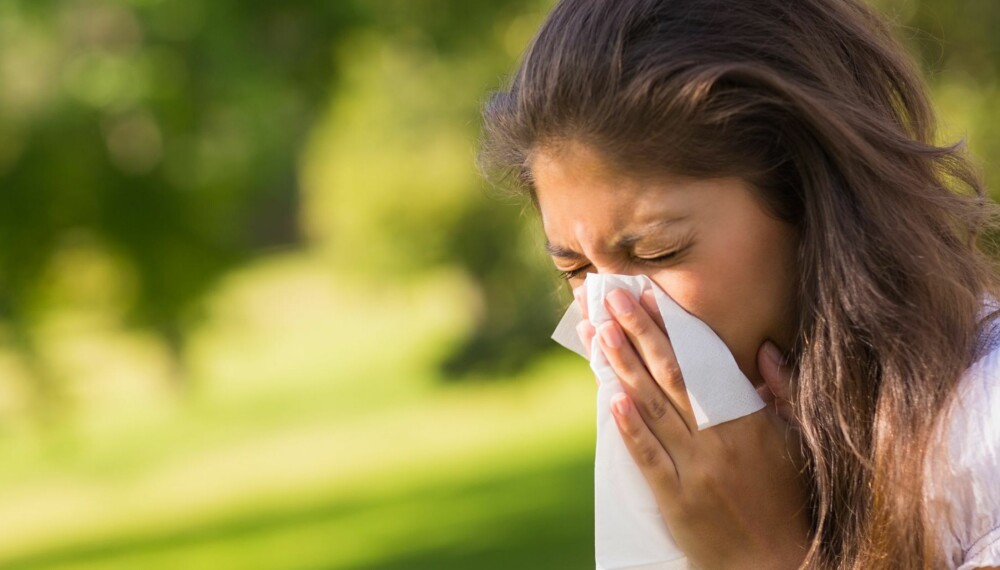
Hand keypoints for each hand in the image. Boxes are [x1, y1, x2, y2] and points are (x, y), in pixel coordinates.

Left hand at [576, 286, 809, 569]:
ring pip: (653, 408)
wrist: (773, 563)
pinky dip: (630, 428)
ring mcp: (696, 470)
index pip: (704, 363)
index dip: (673, 328)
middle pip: (671, 375)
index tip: (649, 297)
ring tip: (599, 331)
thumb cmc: (785, 498)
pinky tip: (611, 398)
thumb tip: (765, 350)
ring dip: (624, 366)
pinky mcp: (677, 500)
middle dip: (638, 332)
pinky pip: (649, 458)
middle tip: (611, 297)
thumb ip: (783, 392)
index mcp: (749, 421)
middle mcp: (720, 440)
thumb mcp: (795, 441)